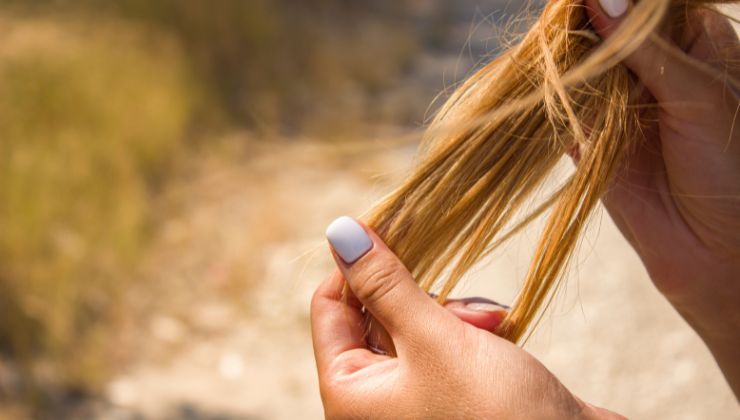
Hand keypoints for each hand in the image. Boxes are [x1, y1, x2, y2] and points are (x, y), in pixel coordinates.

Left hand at [311, 217, 621, 418]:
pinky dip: (471, 330)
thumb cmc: (496, 413)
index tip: (391, 228)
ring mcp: (415, 395)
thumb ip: (385, 285)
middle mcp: (375, 399)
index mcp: (350, 394)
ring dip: (454, 312)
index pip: (329, 308)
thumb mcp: (433, 341)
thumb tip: (341, 231)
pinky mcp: (452, 390)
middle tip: (455, 296)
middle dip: (421, 295)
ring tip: (490, 323)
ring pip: (416, 323)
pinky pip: (446, 341)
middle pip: (375, 313)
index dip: (356, 265)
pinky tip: (501, 331)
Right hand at [586, 0, 739, 394]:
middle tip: (560, 18)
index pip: (650, 7)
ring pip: (582, 64)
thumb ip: (644, 49)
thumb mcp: (695, 95)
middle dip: (585, 22)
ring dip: (563, 55)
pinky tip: (537, 77)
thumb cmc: (728, 167)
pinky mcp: (588, 137)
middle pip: (609, 29)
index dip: (619, 0)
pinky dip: (549, 93)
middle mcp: (653, 68)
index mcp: (694, 46)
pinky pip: (563, 106)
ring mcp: (618, 102)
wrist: (712, 249)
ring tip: (547, 44)